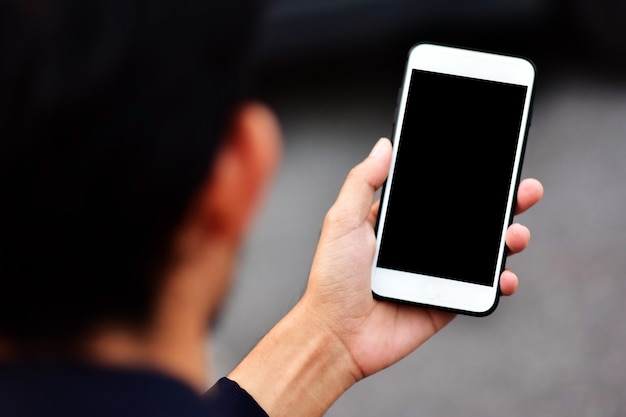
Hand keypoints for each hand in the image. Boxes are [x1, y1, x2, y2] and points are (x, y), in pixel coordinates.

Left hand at [301, 137, 543, 380]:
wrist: (336, 335)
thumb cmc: (332, 279)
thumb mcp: (342, 221)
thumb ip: (364, 182)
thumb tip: (385, 145)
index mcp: (398, 223)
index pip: (439, 195)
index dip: (466, 180)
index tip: (492, 163)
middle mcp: (420, 246)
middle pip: (469, 220)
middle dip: (502, 204)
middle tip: (525, 191)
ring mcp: (435, 274)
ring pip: (481, 252)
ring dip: (508, 239)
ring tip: (516, 234)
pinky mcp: (445, 302)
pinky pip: (480, 289)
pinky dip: (500, 282)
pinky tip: (505, 276)